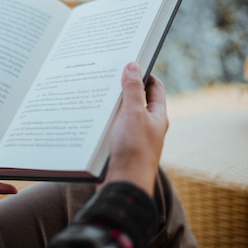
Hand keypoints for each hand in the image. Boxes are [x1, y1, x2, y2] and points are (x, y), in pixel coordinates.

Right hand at [99, 62, 168, 196]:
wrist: (125, 185)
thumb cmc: (134, 150)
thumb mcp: (133, 113)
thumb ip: (132, 89)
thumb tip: (133, 66)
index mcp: (157, 116)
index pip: (155, 87)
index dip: (144, 72)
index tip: (130, 61)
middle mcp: (148, 126)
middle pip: (138, 99)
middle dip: (124, 87)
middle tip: (108, 74)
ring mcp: (135, 138)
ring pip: (123, 115)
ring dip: (112, 105)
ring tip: (96, 92)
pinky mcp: (122, 149)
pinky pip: (113, 129)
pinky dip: (105, 122)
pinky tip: (90, 118)